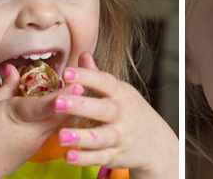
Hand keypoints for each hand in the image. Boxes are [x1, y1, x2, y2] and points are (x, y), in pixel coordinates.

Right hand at [0, 64, 79, 177]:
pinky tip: (62, 105)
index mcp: (17, 116)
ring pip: (61, 121)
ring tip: (76, 88)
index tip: (78, 83)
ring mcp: (36, 142)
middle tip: (84, 78)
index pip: (45, 105)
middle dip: (75, 96)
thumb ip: (6, 87)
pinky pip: (53, 128)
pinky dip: (59, 116)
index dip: (63, 94)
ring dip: (69, 106)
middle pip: (62, 113)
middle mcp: (32, 131)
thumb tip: (14, 69)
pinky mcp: (36, 148)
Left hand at [54, 52, 178, 177]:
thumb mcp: (119, 91)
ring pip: (101, 137)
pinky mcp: (115, 155)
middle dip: (80, 105)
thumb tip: (83, 54)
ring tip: (60, 136)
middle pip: (102, 109)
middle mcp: (121, 114)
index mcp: (120, 93)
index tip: (66, 72)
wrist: (155, 141)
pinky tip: (68, 156)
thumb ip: (97, 75)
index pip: (104, 82)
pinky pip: (99, 158)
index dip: (86, 76)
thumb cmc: (129, 111)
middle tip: (57, 102)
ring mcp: (119, 136)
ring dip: (81, 137)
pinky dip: (84, 158)